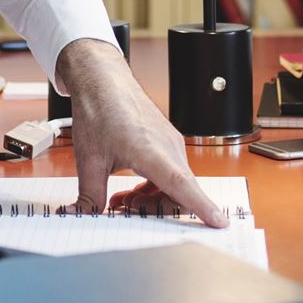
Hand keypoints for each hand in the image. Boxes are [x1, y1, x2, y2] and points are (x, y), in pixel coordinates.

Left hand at [55, 38, 226, 227]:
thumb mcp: (88, 160)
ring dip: (153, 199)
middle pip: (180, 193)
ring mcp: (170, 143)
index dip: (201, 206)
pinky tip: (132, 189)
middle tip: (125, 209)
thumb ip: (90, 195)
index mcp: (150, 150)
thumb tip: (83, 216)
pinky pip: (171, 173)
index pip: (182, 185)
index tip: (219, 222)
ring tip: (123, 200)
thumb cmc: (100, 109)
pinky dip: (155, 187)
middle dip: (156, 210)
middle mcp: (168, 147)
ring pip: (175, 185)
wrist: (103, 80)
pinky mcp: (167, 142)